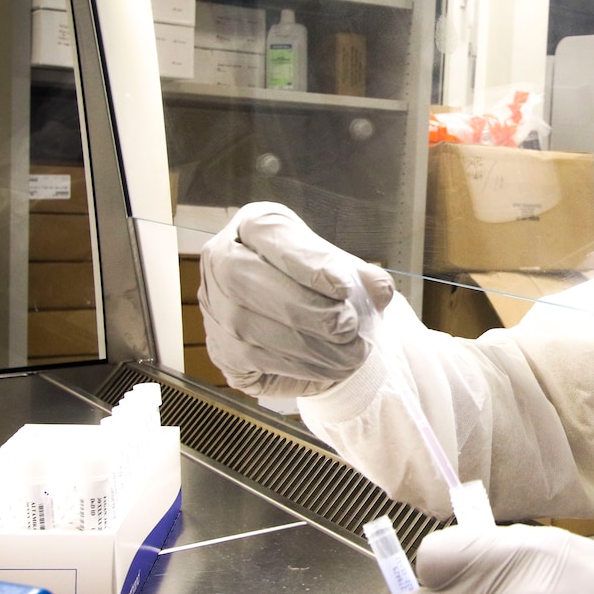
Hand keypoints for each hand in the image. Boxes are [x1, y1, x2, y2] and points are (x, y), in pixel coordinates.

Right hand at [198, 202, 394, 397]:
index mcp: (252, 226)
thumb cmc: (317, 285)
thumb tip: (379, 289)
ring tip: (351, 354)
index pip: (267, 233)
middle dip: (304, 308)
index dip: (305, 263)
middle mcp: (221, 261)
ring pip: (249, 327)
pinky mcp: (220, 349)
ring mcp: (214, 307)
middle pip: (244, 280)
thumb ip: (362, 275)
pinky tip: (331, 367)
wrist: (299, 321)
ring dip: (309, 346)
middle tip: (348, 326)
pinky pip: (254, 360)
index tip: (344, 287)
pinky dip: (299, 367)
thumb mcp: (343, 269)